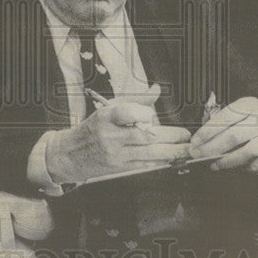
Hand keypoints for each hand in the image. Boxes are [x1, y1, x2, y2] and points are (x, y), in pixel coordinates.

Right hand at [46, 101, 190, 183]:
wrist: (71, 154)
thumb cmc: (94, 128)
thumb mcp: (109, 109)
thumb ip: (135, 101)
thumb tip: (156, 89)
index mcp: (106, 116)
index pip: (126, 112)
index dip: (142, 114)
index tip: (153, 116)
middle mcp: (110, 135)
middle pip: (144, 135)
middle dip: (169, 136)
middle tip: (185, 135)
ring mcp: (114, 153)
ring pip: (148, 153)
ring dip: (170, 152)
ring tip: (185, 149)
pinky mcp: (118, 168)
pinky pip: (143, 165)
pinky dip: (159, 162)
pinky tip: (171, 158)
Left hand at [189, 96, 257, 171]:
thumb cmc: (246, 124)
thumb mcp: (234, 116)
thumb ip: (218, 126)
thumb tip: (198, 144)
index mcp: (249, 104)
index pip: (226, 117)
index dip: (208, 131)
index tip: (195, 142)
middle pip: (235, 135)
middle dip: (213, 148)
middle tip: (199, 155)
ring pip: (248, 151)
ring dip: (227, 161)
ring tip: (213, 164)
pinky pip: (257, 164)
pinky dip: (242, 167)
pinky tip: (231, 166)